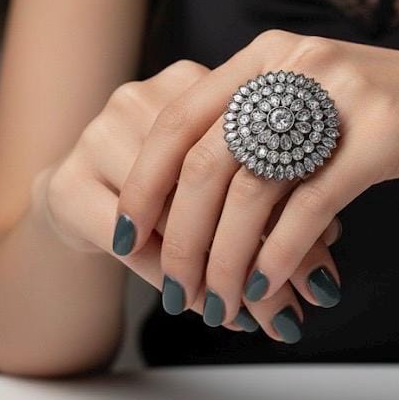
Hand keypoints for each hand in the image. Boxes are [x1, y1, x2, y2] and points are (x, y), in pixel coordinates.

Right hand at [32, 58, 341, 337]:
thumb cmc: (166, 192)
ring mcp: (99, 132)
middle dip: (255, 251)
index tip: (321, 274)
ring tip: (247, 317)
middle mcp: (143, 96)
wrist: (77, 199)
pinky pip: (127, 237)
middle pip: (209, 180)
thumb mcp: (222, 190)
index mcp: (193, 83)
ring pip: (170, 212)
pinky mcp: (66, 180)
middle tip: (289, 309)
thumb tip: (332, 247)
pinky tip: (187, 300)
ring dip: (211, 269)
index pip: (247, 146)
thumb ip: (275, 204)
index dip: (289, 211)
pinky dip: (162, 273)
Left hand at [112, 29, 398, 326]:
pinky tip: (268, 284)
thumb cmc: (392, 114)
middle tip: (178, 289)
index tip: (129, 229)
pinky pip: (311, 206)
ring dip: (227, 258)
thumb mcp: (315, 100)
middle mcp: (299, 65)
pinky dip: (280, 254)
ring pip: (255, 190)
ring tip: (220, 301)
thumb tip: (187, 196)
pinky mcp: (387, 132)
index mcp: (270, 54)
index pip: (182, 117)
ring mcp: (344, 94)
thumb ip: (259, 124)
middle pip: (209, 160)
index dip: (146, 179)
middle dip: (182, 235)